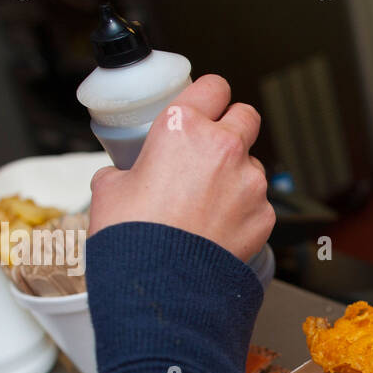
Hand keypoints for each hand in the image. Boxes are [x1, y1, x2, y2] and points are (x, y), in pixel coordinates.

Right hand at [88, 75, 274, 263]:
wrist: (161, 285)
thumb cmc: (134, 237)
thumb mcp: (108, 191)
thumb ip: (123, 172)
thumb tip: (122, 178)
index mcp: (183, 128)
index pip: (212, 87)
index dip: (209, 96)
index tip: (206, 105)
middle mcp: (223, 149)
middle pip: (246, 116)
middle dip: (233, 126)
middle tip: (214, 147)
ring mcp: (249, 183)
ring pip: (254, 163)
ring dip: (238, 174)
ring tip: (210, 201)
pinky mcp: (264, 215)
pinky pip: (259, 203)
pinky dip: (244, 211)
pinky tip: (220, 228)